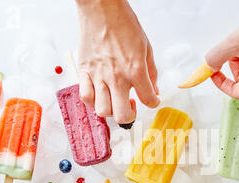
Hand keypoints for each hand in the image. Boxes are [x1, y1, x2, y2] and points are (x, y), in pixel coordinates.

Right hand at [76, 0, 159, 123]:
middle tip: (131, 106)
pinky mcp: (85, 72)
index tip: (152, 100)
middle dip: (130, 116)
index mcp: (135, 70)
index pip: (148, 100)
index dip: (153, 103)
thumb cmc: (124, 24)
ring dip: (111, 110)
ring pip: (102, 110)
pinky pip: (85, 97)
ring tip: (115, 100)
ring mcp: (98, 76)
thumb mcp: (147, 48)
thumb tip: (154, 90)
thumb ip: (151, 73)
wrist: (102, 9)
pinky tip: (100, 94)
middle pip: (122, 115)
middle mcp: (117, 77)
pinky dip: (93, 101)